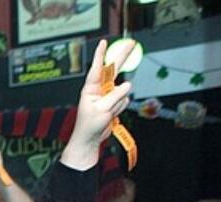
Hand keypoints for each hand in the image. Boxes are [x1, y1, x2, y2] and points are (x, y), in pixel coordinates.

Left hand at [60, 40, 132, 170]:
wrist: (90, 139)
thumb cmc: (89, 125)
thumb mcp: (101, 110)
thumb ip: (115, 96)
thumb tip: (127, 85)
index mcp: (91, 88)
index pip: (96, 68)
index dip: (100, 55)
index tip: (103, 42)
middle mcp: (99, 89)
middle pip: (113, 70)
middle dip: (122, 56)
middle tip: (131, 44)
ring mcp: (108, 96)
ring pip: (122, 92)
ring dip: (117, 103)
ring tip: (106, 113)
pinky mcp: (114, 103)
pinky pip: (124, 102)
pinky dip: (119, 109)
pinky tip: (110, 115)